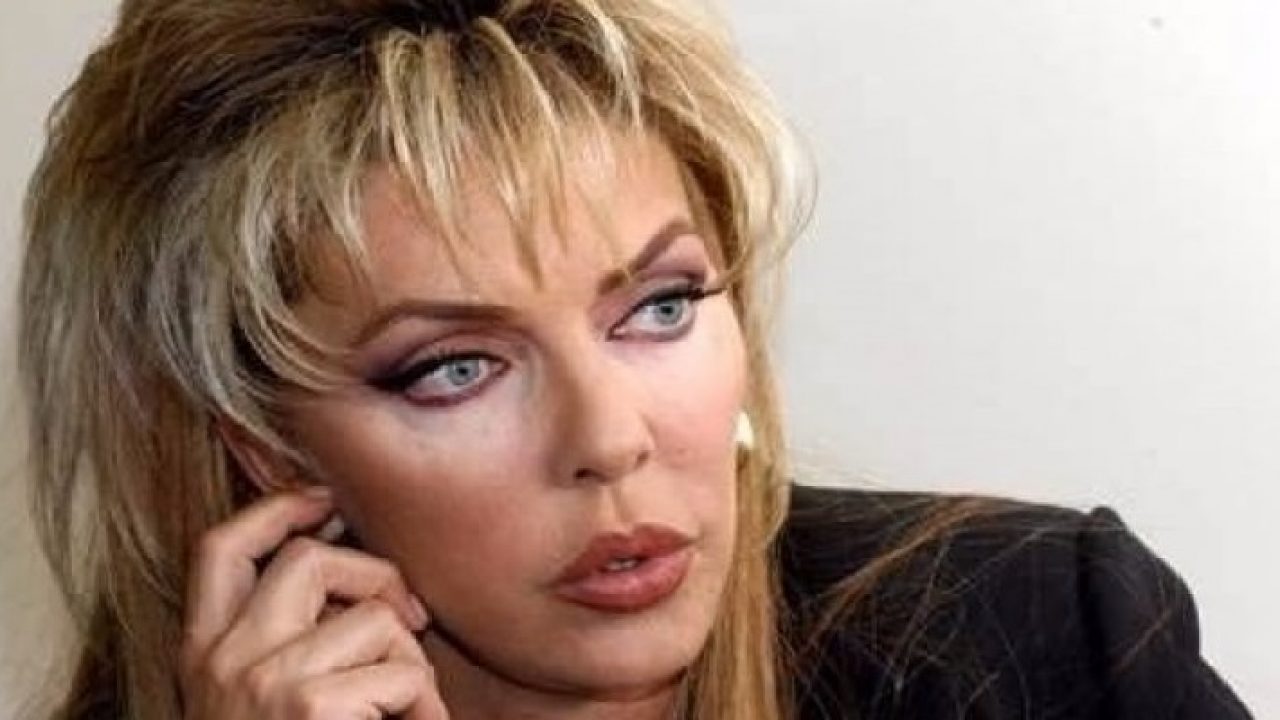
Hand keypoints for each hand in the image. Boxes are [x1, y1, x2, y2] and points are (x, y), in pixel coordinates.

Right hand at [180, 488, 448, 718]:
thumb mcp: (250, 696)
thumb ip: (276, 640)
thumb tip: (340, 568)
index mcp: (201, 653)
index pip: (221, 548)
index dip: (276, 508)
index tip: (326, 498)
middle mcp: (223, 660)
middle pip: (306, 558)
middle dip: (375, 577)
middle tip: (412, 621)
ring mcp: (263, 681)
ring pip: (374, 617)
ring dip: (410, 660)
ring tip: (410, 704)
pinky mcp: (309, 708)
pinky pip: (404, 674)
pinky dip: (426, 704)